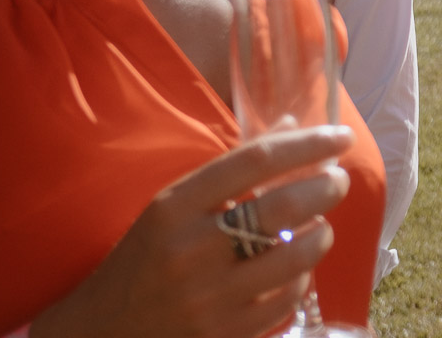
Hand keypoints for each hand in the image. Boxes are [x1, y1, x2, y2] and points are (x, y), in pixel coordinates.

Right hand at [29, 126, 354, 337]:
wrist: (102, 332)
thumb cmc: (145, 259)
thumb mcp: (171, 207)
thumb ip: (231, 170)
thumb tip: (293, 124)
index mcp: (174, 207)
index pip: (256, 161)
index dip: (307, 144)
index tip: (339, 136)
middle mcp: (191, 250)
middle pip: (283, 206)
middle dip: (326, 187)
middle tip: (338, 180)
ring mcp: (209, 297)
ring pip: (295, 255)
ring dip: (320, 234)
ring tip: (318, 226)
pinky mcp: (226, 334)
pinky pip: (288, 298)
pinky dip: (300, 277)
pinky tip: (293, 267)